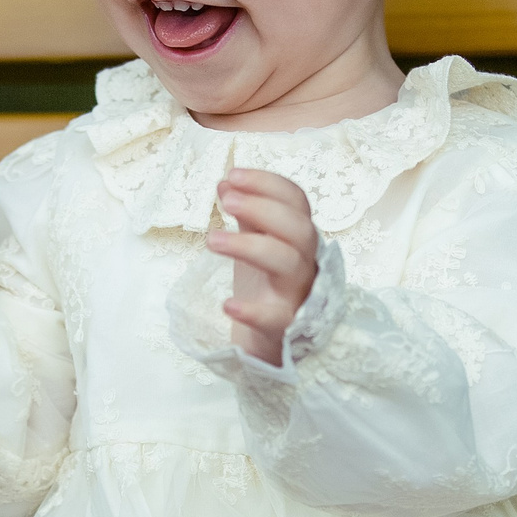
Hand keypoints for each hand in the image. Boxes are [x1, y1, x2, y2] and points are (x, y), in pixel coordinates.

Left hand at [209, 169, 317, 365]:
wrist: (275, 341)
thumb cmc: (267, 287)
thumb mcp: (257, 243)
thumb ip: (247, 215)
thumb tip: (227, 183)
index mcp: (298, 238)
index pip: (296, 201)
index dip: (267, 184)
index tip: (233, 175)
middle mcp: (305, 262)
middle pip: (299, 229)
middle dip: (264, 208)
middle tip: (227, 200)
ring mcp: (298, 295)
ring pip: (289, 265)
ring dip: (251, 246)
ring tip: (212, 240)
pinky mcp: (286, 328)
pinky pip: (277, 318)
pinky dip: (254, 311)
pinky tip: (228, 305)